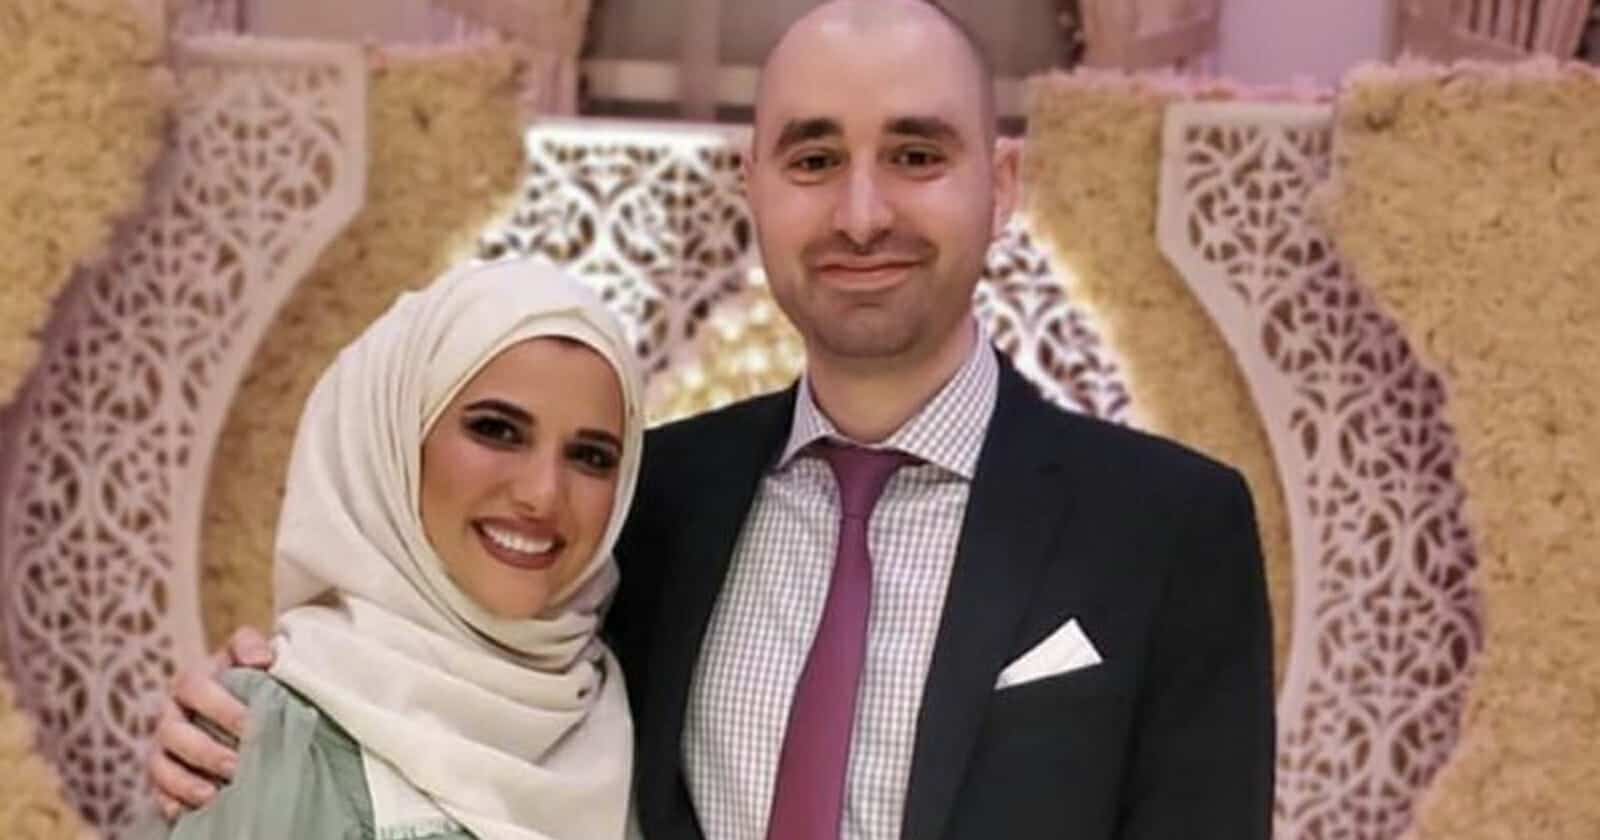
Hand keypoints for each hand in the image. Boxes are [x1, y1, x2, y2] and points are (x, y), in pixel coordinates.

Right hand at [147, 627, 273, 819]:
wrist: (242, 708)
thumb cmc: (248, 682)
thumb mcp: (252, 658)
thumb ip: (251, 647)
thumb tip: (261, 659)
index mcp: (192, 682)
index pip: (194, 686)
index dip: (221, 706)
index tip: (251, 724)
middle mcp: (172, 714)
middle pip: (174, 731)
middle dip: (206, 750)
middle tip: (237, 765)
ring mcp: (164, 747)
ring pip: (161, 765)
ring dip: (186, 781)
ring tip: (214, 795)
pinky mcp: (163, 776)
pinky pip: (157, 791)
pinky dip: (171, 801)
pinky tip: (187, 812)